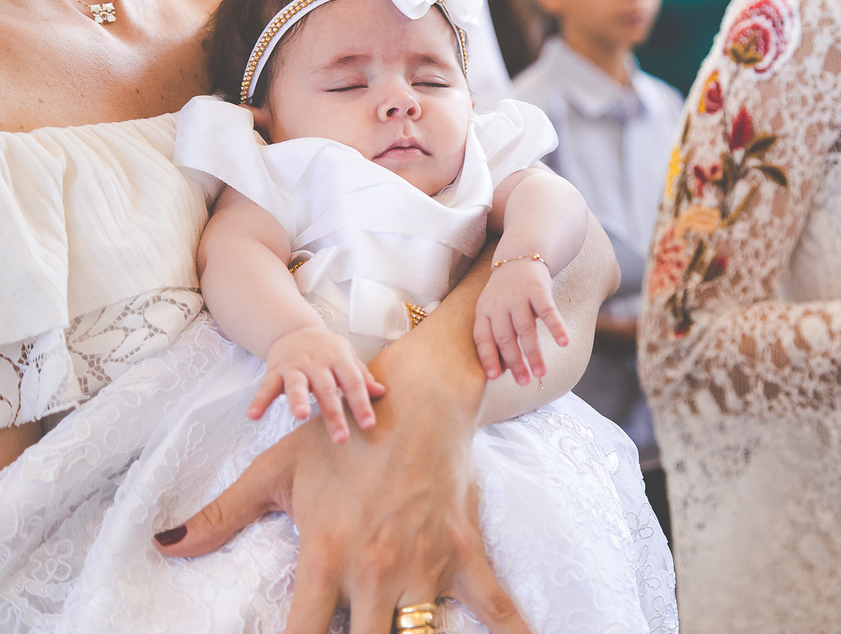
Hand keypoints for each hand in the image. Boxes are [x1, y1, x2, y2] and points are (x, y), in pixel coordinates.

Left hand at [154, 340, 531, 633]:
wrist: (417, 393)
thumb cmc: (341, 433)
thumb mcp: (277, 471)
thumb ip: (222, 514)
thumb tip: (164, 544)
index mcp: (325, 555)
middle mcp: (374, 569)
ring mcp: (424, 563)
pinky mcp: (463, 551)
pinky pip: (495, 604)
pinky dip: (513, 629)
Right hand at [250, 326, 386, 443]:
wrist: (295, 330)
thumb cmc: (327, 350)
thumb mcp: (348, 358)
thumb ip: (362, 376)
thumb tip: (382, 392)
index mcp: (339, 359)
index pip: (354, 382)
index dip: (362, 403)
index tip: (369, 425)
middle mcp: (317, 363)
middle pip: (327, 389)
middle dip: (333, 414)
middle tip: (340, 438)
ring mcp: (294, 367)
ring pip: (296, 385)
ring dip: (298, 400)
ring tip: (300, 416)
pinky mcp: (274, 371)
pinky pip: (266, 386)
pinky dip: (259, 400)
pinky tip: (254, 415)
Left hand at [473, 259, 567, 384]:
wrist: (522, 254)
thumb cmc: (507, 292)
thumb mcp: (494, 309)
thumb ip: (497, 335)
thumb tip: (502, 370)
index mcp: (484, 311)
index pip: (483, 338)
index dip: (488, 357)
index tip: (495, 377)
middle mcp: (499, 304)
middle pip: (506, 338)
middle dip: (515, 363)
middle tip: (524, 382)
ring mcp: (518, 296)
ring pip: (525, 330)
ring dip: (534, 353)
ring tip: (542, 372)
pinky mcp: (538, 289)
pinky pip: (548, 312)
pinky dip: (556, 327)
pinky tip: (564, 343)